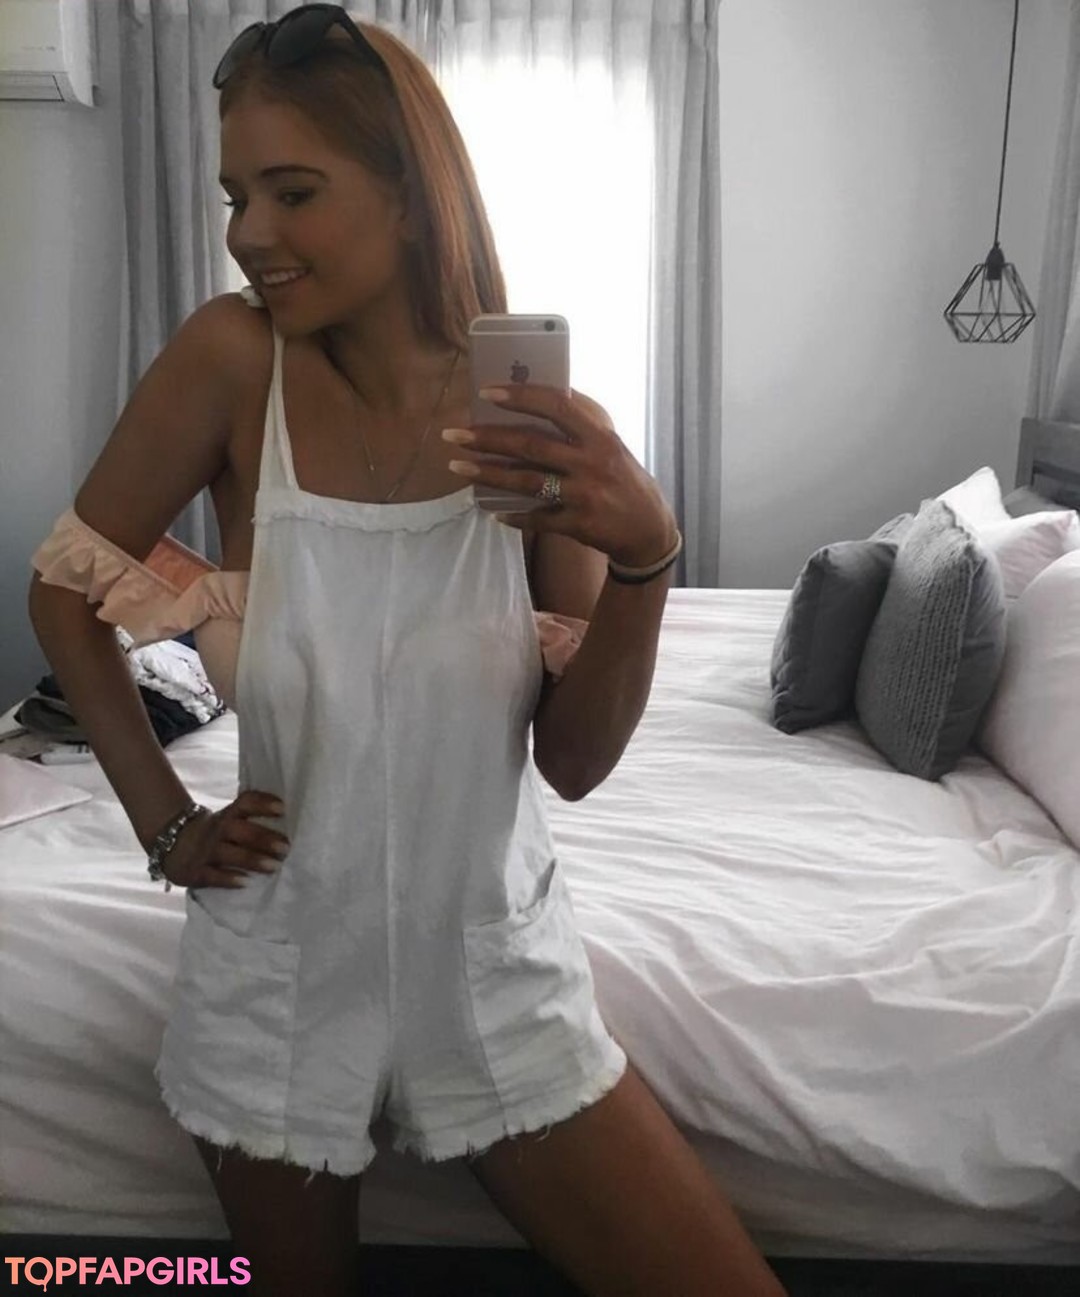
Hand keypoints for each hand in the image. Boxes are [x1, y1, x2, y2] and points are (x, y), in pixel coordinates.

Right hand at [162, 790, 289, 889]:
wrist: (170, 843)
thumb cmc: (214, 833)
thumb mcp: (227, 821)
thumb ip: (250, 821)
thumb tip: (289, 827)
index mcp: (227, 815)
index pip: (245, 803)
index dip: (262, 804)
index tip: (283, 808)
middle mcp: (217, 830)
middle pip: (239, 830)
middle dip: (263, 838)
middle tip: (285, 847)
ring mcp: (205, 851)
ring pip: (229, 853)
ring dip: (252, 859)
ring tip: (273, 866)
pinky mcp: (195, 872)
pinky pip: (212, 876)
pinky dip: (228, 879)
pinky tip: (245, 881)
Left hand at [442, 385, 677, 567]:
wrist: (648, 528)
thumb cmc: (622, 479)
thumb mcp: (609, 445)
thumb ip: (578, 427)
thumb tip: (534, 400)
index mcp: (599, 436)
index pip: (556, 406)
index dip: (520, 397)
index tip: (486, 392)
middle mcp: (591, 462)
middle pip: (530, 446)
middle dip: (487, 438)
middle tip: (454, 434)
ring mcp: (584, 495)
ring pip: (526, 482)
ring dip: (487, 474)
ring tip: (458, 467)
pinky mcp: (578, 524)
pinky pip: (537, 518)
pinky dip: (513, 515)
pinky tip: (493, 511)